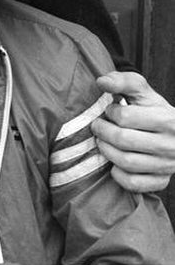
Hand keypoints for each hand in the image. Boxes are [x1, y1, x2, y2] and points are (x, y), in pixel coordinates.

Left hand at [91, 71, 174, 191]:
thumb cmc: (153, 110)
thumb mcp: (143, 92)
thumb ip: (124, 81)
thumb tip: (102, 81)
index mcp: (168, 119)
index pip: (126, 117)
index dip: (111, 112)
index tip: (110, 111)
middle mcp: (171, 145)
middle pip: (123, 140)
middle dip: (103, 132)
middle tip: (98, 126)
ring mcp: (168, 165)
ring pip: (126, 163)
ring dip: (106, 151)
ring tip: (103, 142)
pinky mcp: (161, 181)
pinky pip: (133, 183)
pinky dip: (118, 175)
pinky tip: (114, 163)